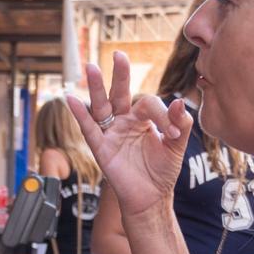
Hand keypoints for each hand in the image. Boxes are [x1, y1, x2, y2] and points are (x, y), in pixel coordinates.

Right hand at [66, 51, 192, 219]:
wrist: (151, 198)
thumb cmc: (162, 171)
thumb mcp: (176, 146)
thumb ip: (181, 124)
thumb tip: (180, 102)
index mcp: (142, 118)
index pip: (148, 103)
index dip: (163, 115)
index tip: (174, 134)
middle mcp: (124, 121)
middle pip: (119, 93)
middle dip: (119, 75)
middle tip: (119, 55)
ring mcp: (111, 133)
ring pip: (101, 106)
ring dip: (95, 88)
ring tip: (91, 67)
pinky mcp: (101, 148)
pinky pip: (89, 129)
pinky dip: (80, 115)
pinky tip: (72, 99)